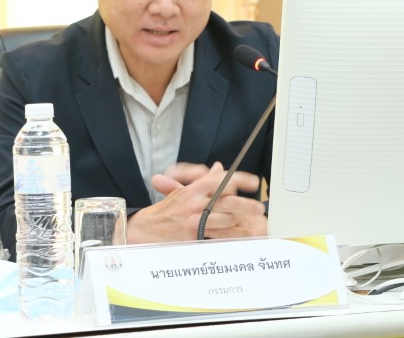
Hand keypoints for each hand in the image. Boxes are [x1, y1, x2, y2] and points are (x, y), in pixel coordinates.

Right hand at [125, 162, 266, 243]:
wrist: (144, 230)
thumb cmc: (165, 211)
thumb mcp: (182, 191)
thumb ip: (203, 180)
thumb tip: (218, 168)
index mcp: (192, 189)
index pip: (220, 179)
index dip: (240, 179)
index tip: (253, 182)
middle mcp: (194, 202)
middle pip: (227, 200)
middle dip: (246, 204)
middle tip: (259, 207)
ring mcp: (194, 219)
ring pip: (226, 218)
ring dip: (241, 220)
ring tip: (253, 222)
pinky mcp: (193, 235)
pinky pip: (219, 235)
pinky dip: (233, 235)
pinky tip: (244, 235)